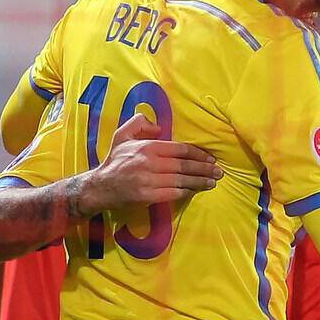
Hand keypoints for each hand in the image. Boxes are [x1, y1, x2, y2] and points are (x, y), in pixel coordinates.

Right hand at [77, 114, 222, 215]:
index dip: (199, 154)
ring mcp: (148, 181)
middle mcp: (150, 163)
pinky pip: (173, 193)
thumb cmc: (115, 160)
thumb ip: (140, 123)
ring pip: (181, 180)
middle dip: (204, 169)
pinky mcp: (147, 196)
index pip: (180, 149)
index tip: (211, 158)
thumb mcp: (123, 134)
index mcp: (148, 147)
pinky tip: (196, 190)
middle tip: (219, 171)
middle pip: (184, 165)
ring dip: (200, 182)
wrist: (99, 187)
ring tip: (213, 181)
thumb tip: (159, 128)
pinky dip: (186, 191)